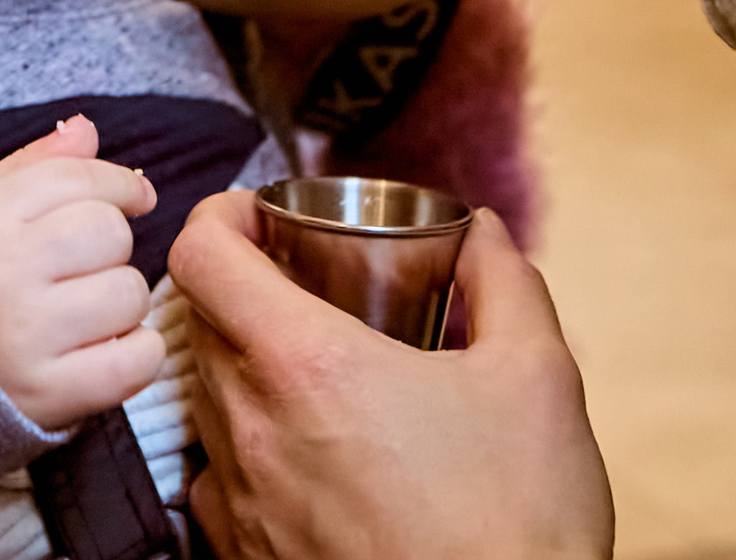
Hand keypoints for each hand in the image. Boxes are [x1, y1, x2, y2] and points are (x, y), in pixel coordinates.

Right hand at [0, 115, 163, 429]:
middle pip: (111, 233)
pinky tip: (101, 352)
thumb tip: (86, 130)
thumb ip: (33, 167)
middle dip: (108, 250)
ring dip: (119, 306)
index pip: (80, 178)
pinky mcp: (47, 394)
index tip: (135, 197)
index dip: (120, 184)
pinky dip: (135, 355)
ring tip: (79, 318)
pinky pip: (138, 359)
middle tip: (76, 273)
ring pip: (130, 294)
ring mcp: (22, 337)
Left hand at [173, 192, 613, 559]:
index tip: (255, 210)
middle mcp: (252, 430)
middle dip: (242, 286)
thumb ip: (504, 282)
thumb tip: (483, 232)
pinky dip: (251, 447)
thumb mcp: (536, 376)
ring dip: (247, 367)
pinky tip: (314, 453)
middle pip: (199, 322)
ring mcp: (241, 503)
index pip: (201, 255)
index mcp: (308, 365)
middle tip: (302, 282)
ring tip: (320, 370)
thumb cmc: (516, 523)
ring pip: (208, 401)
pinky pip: (218, 478)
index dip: (219, 213)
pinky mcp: (246, 558)